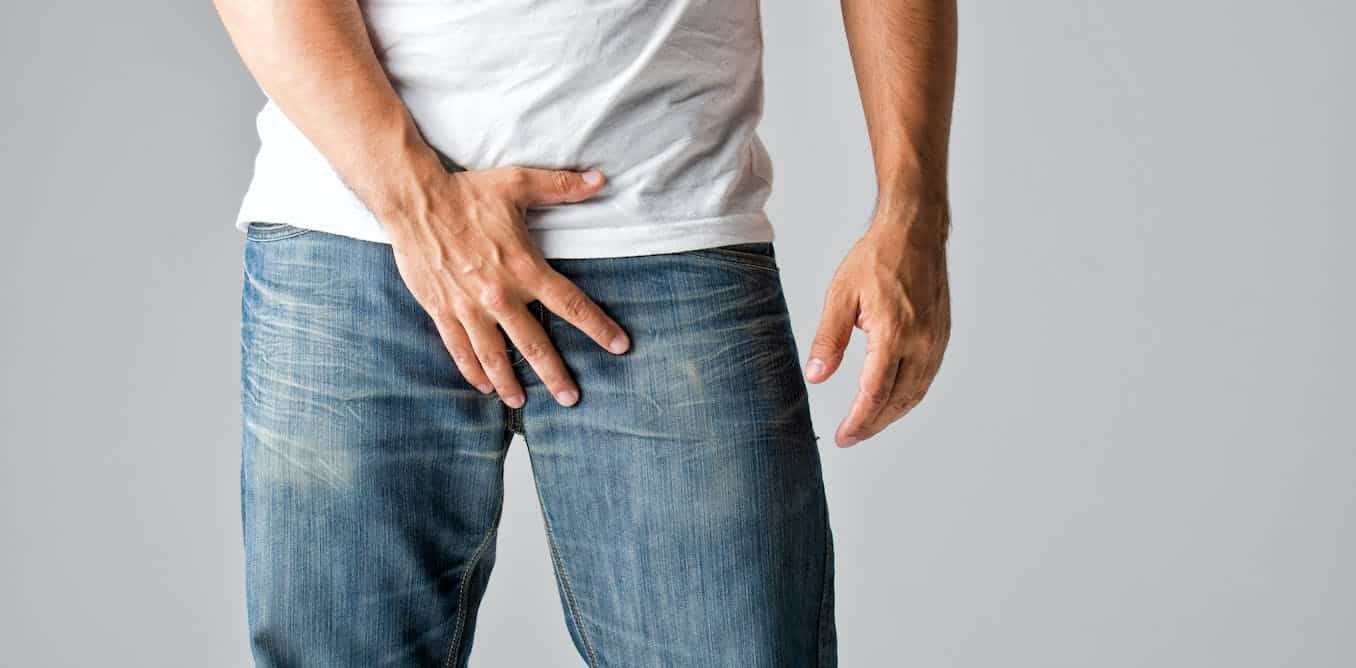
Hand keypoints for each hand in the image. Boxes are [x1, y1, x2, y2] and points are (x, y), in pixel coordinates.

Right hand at [384, 165, 630, 407]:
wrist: (413, 201)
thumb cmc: (468, 192)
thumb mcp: (518, 183)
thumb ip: (561, 187)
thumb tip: (599, 180)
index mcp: (524, 268)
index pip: (570, 304)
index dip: (598, 327)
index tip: (619, 346)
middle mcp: (499, 295)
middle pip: (534, 344)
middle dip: (555, 375)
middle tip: (572, 398)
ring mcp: (468, 307)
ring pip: (494, 356)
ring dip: (510, 382)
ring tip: (523, 403)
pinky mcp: (442, 310)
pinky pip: (459, 349)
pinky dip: (472, 371)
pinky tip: (484, 386)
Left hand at [805, 199, 951, 446]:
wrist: (916, 231)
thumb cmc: (877, 257)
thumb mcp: (841, 295)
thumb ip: (829, 340)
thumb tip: (816, 376)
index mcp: (894, 333)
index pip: (875, 393)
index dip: (858, 421)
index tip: (843, 437)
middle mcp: (921, 342)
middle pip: (897, 401)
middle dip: (873, 424)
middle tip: (850, 437)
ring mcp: (936, 341)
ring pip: (915, 394)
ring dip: (891, 415)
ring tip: (867, 425)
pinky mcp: (942, 337)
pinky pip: (925, 378)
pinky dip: (907, 397)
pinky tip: (890, 401)